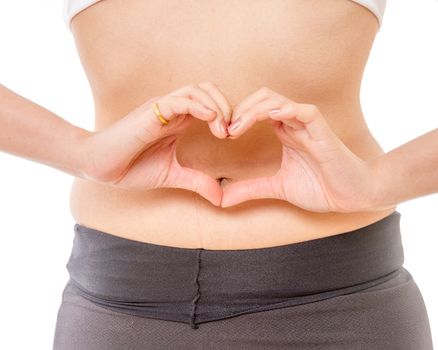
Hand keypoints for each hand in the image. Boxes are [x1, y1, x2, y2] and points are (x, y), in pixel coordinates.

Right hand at [82, 82, 231, 205]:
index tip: (232, 137)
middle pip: (207, 89)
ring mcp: (161, 108)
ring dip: (216, 105)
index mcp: (178, 120)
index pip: (210, 103)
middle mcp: (172, 109)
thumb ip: (197, 182)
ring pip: (196, 90)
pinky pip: (179, 100)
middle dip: (227, 106)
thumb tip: (221, 198)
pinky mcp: (151, 112)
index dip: (226, 115)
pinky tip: (211, 119)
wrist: (100, 166)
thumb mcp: (172, 175)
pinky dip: (198, 105)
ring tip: (223, 129)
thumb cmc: (131, 167)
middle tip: (232, 131)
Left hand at [221, 87, 376, 212]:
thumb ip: (250, 189)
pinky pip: (305, 111)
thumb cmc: (321, 187)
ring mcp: (308, 125)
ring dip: (253, 110)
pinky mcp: (323, 131)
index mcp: (284, 132)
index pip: (255, 110)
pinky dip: (287, 110)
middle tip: (224, 130)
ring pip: (278, 101)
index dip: (236, 117)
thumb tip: (221, 198)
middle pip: (262, 98)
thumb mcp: (277, 188)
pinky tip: (271, 117)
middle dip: (240, 109)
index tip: (221, 135)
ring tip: (237, 127)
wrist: (353, 196)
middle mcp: (294, 123)